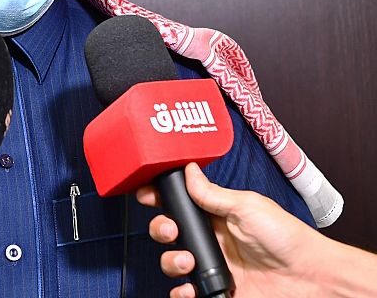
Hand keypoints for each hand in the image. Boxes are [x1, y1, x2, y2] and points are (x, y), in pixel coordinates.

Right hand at [136, 162, 321, 297]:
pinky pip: (186, 292)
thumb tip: (189, 171)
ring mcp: (211, 265)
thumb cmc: (287, 237)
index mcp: (215, 214)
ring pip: (172, 262)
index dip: (160, 198)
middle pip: (168, 232)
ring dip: (171, 261)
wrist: (308, 277)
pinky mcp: (216, 289)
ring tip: (188, 261)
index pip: (179, 203)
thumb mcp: (248, 206)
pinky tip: (189, 288)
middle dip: (161, 230)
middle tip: (171, 231)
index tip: (147, 195)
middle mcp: (210, 239)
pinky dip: (180, 292)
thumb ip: (213, 194)